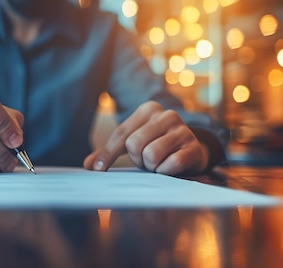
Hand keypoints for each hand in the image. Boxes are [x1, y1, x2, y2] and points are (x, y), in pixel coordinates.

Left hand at [84, 101, 208, 174]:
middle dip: (137, 159)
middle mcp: (166, 115)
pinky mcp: (194, 148)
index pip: (121, 134)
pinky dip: (165, 171)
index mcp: (148, 109)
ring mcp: (183, 130)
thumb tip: (88, 165)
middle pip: (134, 145)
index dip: (107, 154)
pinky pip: (169, 165)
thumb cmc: (157, 145)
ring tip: (158, 162)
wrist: (192, 150)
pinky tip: (170, 167)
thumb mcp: (134, 142)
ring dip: (151, 166)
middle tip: (145, 160)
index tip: (98, 170)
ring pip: (151, 155)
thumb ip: (110, 151)